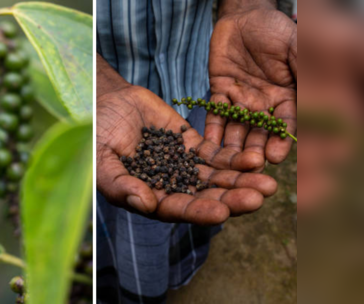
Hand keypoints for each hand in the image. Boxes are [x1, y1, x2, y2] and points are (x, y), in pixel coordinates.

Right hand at [97, 85, 277, 224]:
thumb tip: (145, 203)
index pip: (178, 209)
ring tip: (268, 183)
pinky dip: (234, 158)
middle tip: (259, 197)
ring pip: (217, 176)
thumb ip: (120, 184)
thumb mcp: (101, 161)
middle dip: (232, 198)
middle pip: (206, 195)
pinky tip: (255, 160)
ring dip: (242, 181)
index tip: (221, 213)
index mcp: (150, 197)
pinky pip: (215, 153)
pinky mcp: (192, 142)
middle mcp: (171, 185)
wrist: (106, 103)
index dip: (199, 211)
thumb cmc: (97, 137)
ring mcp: (184, 164)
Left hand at [208, 8, 296, 165]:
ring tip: (229, 163)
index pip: (286, 125)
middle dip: (256, 151)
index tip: (277, 157)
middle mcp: (263, 105)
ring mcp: (240, 101)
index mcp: (285, 97)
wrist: (244, 17)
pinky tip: (207, 145)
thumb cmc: (275, 30)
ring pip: (236, 129)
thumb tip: (315, 99)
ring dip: (233, 146)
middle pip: (259, 134)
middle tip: (251, 167)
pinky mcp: (219, 93)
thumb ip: (303, 72)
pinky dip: (211, 129)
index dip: (281, 141)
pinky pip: (215, 114)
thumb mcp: (295, 48)